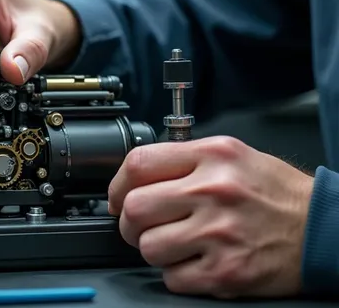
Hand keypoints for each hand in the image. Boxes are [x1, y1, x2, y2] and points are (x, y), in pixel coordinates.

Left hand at [108, 136, 313, 298]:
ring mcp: (219, 233)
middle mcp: (214, 191)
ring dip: (154, 250)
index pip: (138, 163)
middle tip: (141, 226)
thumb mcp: (232, 155)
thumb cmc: (276, 193)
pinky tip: (196, 262)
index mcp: (212, 156)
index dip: (117, 184)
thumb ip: (184, 160)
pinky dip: (177, 275)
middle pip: (135, 208)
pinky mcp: (226, 271)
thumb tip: (135, 177)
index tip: (117, 197)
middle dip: (129, 222)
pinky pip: (172, 278)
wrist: (323, 229)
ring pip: (148, 247)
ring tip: (176, 244)